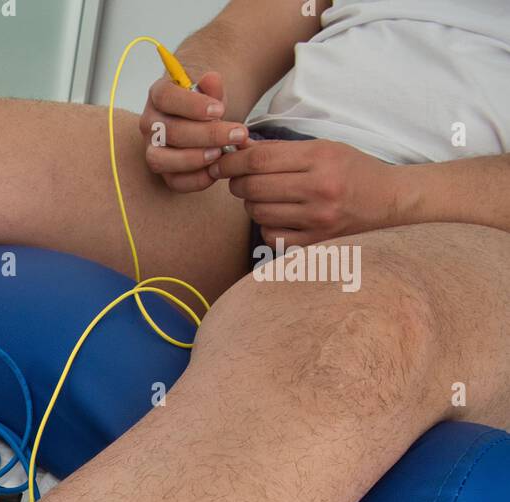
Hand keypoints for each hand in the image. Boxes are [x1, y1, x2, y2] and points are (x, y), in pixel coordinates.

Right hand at [139, 71, 249, 192]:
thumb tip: (211, 78)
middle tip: (237, 134)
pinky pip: (173, 181)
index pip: (166, 98)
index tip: (219, 110)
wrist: (205, 121)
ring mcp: (152, 149)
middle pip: (169, 131)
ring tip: (220, 153)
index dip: (192, 105)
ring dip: (194, 159)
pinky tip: (216, 170)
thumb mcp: (213, 91)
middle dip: (206, 135)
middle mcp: (150, 123)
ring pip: (161, 159)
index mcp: (159, 95)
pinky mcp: (163, 172)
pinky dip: (196, 179)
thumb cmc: (207, 104)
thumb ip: (213, 86)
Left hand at [211, 139, 401, 246]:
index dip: (231, 161)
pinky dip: (266, 226)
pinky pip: (270, 236)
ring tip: (264, 197)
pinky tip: (278, 217)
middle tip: (238, 180)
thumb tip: (238, 149)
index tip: (221, 163)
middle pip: (253, 187)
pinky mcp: (317, 242)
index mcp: (321, 158)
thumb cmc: (353, 171)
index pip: (259, 159)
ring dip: (251, 204)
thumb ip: (281, 150)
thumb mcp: (323, 149)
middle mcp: (319, 188)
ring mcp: (318, 219)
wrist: (392, 202)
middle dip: (237, 183)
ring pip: (258, 212)